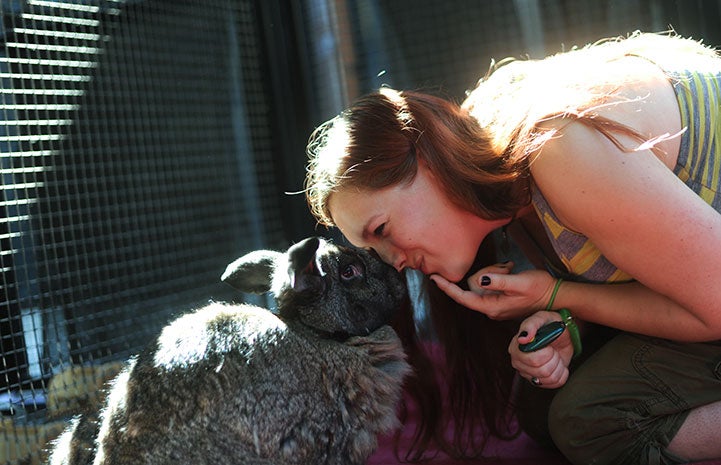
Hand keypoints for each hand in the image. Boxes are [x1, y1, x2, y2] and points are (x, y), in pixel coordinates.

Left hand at [430, 266, 556, 319]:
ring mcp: (495, 306)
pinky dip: (498, 275)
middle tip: (504, 268)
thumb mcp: (519, 282)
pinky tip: (510, 271)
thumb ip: (498, 281)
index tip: (434, 278)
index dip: (447, 288)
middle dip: (484, 273)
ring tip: (510, 270)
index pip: (463, 297)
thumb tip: (481, 279)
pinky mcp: (501, 300)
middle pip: (473, 287)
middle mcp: (491, 309)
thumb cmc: (539, 288)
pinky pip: (490, 284)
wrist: (555, 296)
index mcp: (492, 306)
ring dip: (493, 273)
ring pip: (482, 284)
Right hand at [509, 311, 573, 388]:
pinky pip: (554, 383)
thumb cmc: (549, 324)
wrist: (562, 334)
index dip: (546, 354)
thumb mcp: (542, 318)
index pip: (532, 360)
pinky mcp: (538, 381)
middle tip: (553, 350)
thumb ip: (531, 325)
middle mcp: (518, 362)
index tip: (549, 345)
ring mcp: (527, 373)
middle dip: (554, 359)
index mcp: (516, 347)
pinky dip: (562, 374)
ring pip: (549, 378)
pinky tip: (558, 364)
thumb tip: (522, 339)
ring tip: (555, 356)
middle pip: (542, 371)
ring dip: (558, 366)